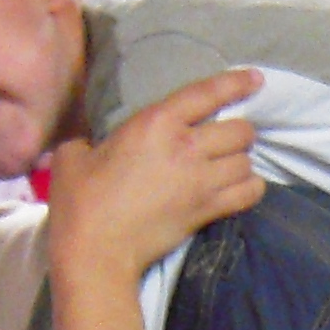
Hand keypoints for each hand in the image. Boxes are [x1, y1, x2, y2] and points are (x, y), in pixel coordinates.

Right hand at [45, 69, 263, 282]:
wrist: (96, 250)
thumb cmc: (80, 201)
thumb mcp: (74, 156)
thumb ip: (88, 141)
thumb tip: (90, 145)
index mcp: (155, 123)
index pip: (207, 93)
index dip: (236, 83)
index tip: (256, 79)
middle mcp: (186, 146)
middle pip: (239, 130)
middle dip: (238, 133)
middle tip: (225, 141)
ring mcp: (201, 180)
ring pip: (247, 161)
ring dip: (242, 162)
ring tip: (230, 167)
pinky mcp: (208, 210)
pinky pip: (249, 193)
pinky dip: (250, 189)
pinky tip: (241, 188)